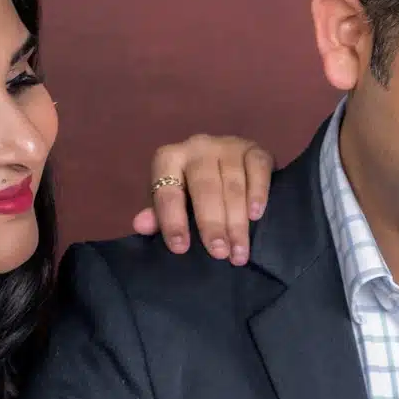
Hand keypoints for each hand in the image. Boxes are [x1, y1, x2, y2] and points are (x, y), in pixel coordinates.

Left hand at [129, 134, 271, 261]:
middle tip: (219, 253)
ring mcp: (227, 145)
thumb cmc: (192, 191)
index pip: (168, 191)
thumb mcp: (172, 204)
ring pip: (233, 183)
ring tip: (239, 251)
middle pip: (205, 187)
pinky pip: (258, 168)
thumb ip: (159, 215)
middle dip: (212, 223)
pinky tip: (256, 215)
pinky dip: (258, 192)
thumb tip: (141, 225)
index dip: (173, 220)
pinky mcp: (254, 148)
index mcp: (168, 159)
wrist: (226, 166)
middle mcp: (197, 146)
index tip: (181, 249)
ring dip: (237, 221)